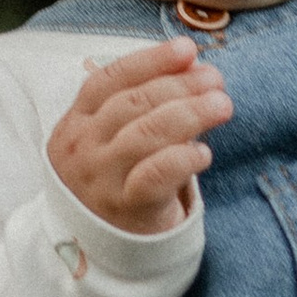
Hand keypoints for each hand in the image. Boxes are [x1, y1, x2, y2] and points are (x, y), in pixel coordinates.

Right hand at [45, 39, 230, 235]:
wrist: (99, 247)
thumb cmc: (115, 182)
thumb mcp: (111, 142)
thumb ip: (141, 109)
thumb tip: (194, 70)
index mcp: (75, 124)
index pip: (109, 80)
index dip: (150, 61)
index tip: (187, 49)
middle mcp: (82, 148)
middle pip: (132, 103)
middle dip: (179, 85)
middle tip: (215, 79)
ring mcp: (101, 179)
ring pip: (146, 134)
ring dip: (190, 114)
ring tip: (222, 105)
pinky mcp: (125, 208)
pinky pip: (156, 175)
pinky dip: (184, 158)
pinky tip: (205, 153)